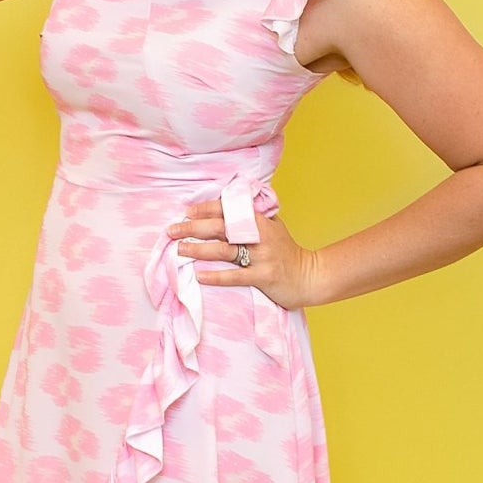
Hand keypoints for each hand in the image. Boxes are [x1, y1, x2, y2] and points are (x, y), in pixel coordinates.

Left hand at [167, 206, 326, 310]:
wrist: (311, 276)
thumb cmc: (287, 252)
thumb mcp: (274, 227)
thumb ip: (254, 217)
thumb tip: (228, 204)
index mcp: (260, 221)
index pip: (229, 209)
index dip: (206, 209)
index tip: (186, 211)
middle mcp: (260, 236)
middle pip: (221, 228)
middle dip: (194, 227)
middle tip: (172, 230)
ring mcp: (262, 257)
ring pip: (225, 250)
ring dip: (199, 249)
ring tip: (179, 249)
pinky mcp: (264, 277)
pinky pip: (236, 276)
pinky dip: (217, 276)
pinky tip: (199, 275)